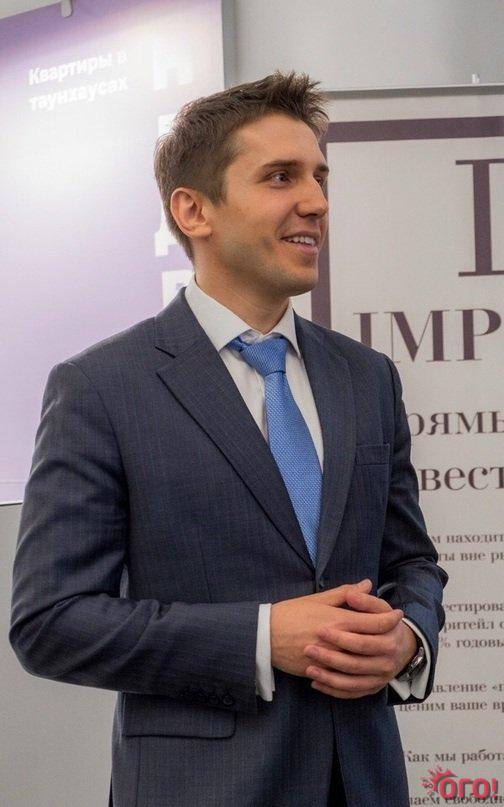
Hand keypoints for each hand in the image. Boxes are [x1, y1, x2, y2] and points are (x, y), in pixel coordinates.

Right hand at [270, 579, 402, 677]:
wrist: (264, 635)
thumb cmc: (290, 613)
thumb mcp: (317, 599)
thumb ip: (344, 593)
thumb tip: (366, 584)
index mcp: (336, 619)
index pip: (372, 621)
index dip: (388, 619)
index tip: (398, 615)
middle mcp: (335, 640)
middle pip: (371, 644)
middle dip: (387, 638)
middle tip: (398, 634)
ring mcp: (328, 659)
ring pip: (360, 663)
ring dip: (374, 658)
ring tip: (384, 652)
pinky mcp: (319, 672)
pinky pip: (344, 679)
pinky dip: (355, 674)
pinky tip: (362, 669)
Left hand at [303, 588, 417, 698]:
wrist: (401, 646)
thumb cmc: (383, 622)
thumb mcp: (378, 607)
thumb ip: (365, 600)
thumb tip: (354, 592)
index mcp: (389, 639)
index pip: (363, 640)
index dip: (341, 636)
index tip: (320, 629)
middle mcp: (388, 661)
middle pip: (355, 662)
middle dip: (330, 657)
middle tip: (308, 649)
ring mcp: (381, 677)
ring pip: (352, 681)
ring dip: (328, 677)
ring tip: (308, 669)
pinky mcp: (373, 688)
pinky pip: (352, 693)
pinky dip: (333, 690)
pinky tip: (316, 683)